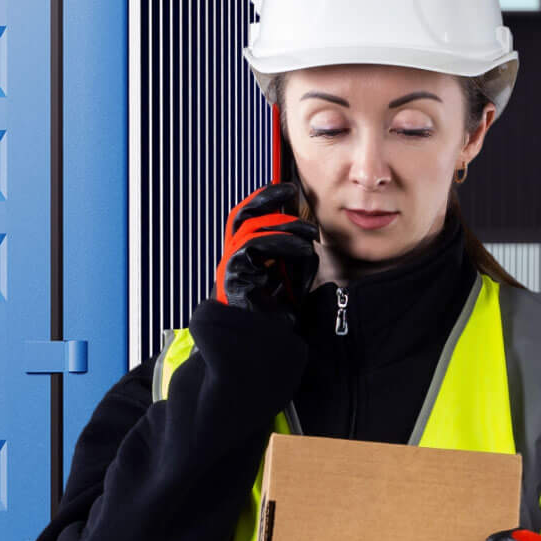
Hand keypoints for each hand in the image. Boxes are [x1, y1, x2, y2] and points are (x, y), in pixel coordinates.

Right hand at [214, 182, 319, 314]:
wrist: (258, 352)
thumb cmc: (275, 324)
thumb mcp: (292, 285)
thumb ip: (295, 263)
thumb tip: (308, 243)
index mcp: (246, 260)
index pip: (249, 222)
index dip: (265, 202)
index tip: (287, 192)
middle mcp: (234, 260)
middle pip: (241, 216)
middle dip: (265, 197)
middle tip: (288, 189)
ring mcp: (230, 266)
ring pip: (249, 226)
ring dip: (284, 224)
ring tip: (309, 233)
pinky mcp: (232, 274)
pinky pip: (253, 244)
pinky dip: (281, 241)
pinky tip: (301, 248)